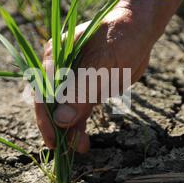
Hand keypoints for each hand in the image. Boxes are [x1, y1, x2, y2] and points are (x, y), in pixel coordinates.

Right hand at [35, 1, 152, 152]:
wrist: (140, 31)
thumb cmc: (121, 39)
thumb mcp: (102, 65)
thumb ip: (81, 92)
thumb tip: (61, 121)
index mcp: (55, 57)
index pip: (43, 92)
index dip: (46, 118)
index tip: (52, 139)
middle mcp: (59, 70)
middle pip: (51, 104)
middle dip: (56, 128)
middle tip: (62, 151)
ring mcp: (73, 80)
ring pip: (65, 111)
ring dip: (69, 131)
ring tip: (78, 149)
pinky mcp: (86, 89)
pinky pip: (79, 111)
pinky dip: (80, 127)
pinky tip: (83, 142)